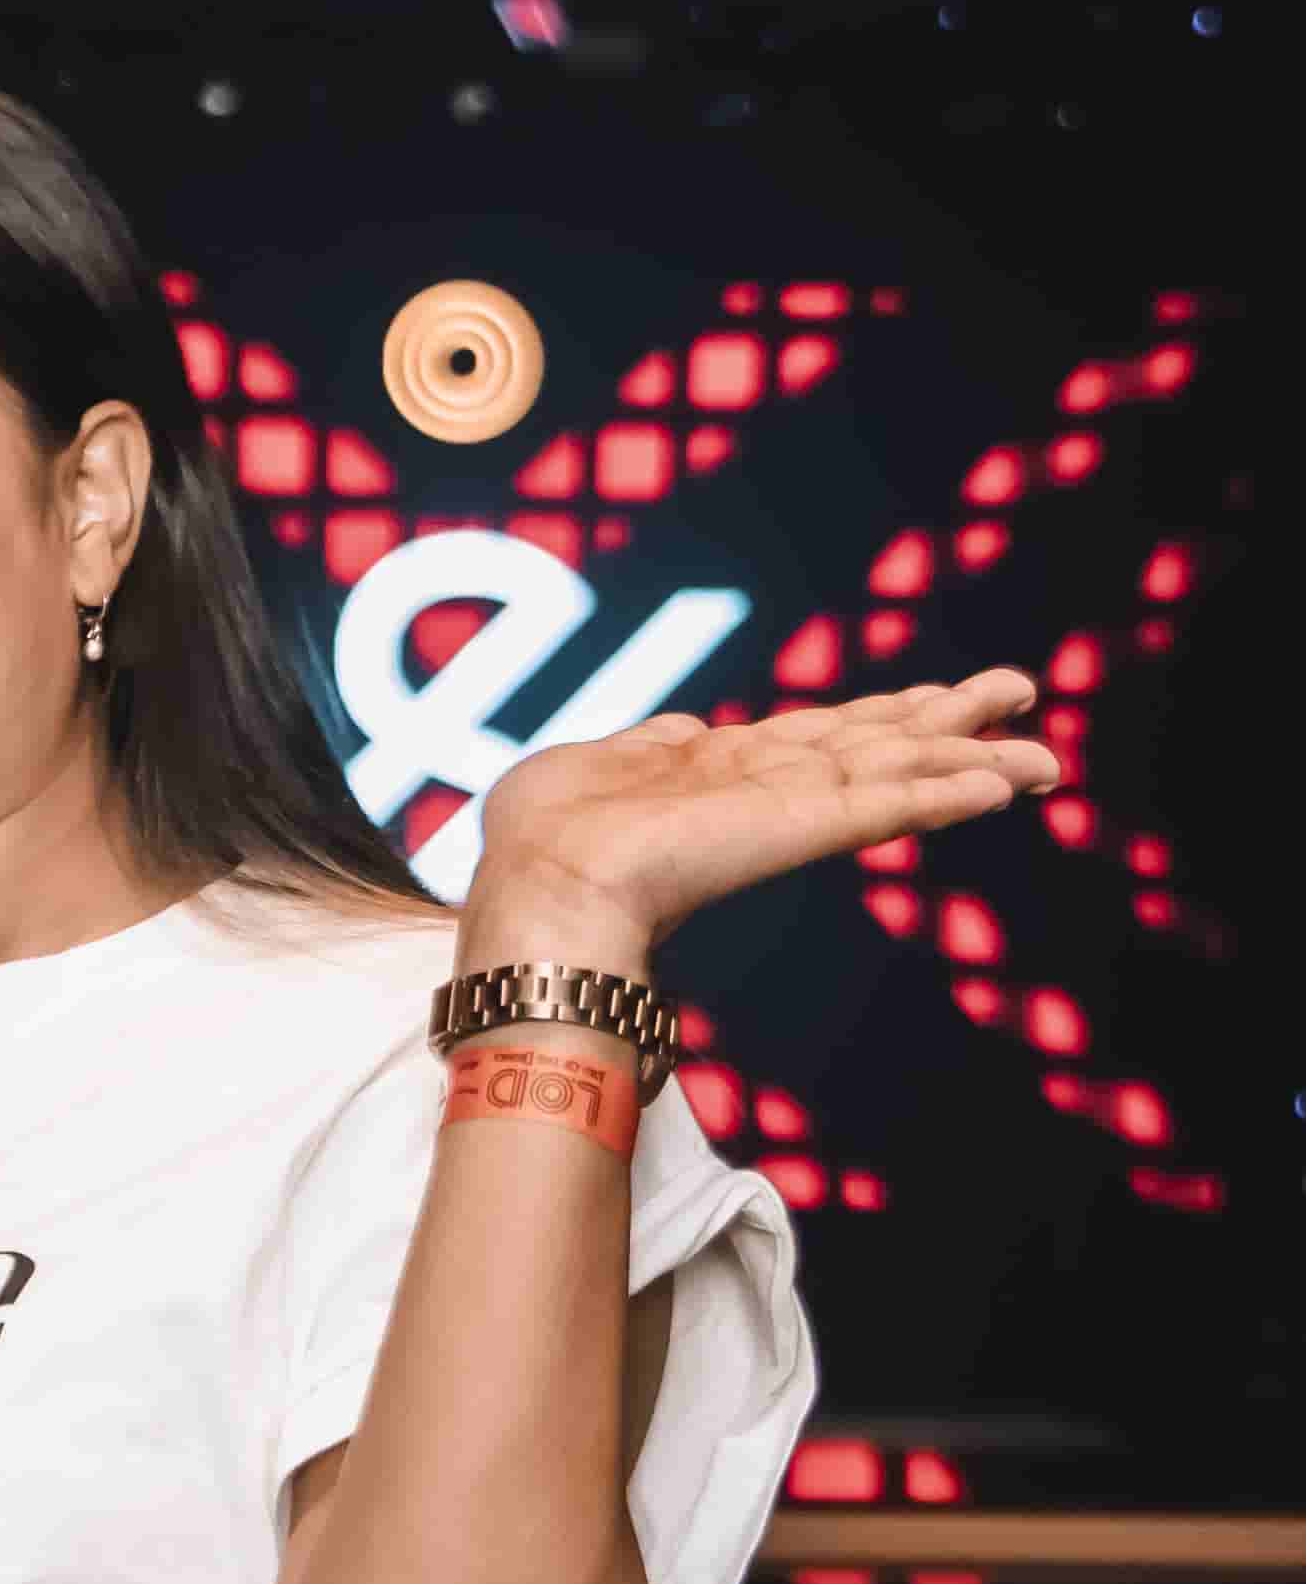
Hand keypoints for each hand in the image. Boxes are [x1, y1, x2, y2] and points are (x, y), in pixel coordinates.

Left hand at [464, 666, 1061, 980]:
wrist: (543, 882)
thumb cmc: (545, 836)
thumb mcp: (596, 763)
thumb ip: (651, 743)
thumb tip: (681, 729)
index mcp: (722, 770)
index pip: (822, 738)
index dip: (884, 719)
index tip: (939, 704)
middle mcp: (769, 787)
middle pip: (881, 746)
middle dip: (954, 725)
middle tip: (1025, 701)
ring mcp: (789, 808)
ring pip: (899, 772)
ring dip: (971, 759)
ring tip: (1042, 752)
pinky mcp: (799, 825)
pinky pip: (885, 803)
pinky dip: (942, 793)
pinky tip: (996, 785)